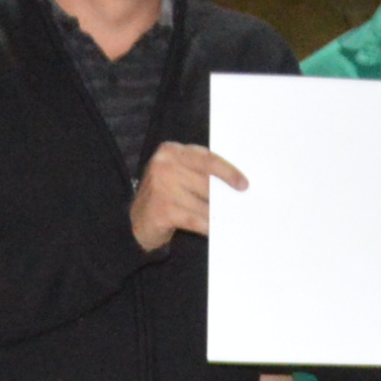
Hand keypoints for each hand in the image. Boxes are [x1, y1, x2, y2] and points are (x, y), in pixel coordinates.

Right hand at [130, 141, 245, 251]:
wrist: (137, 222)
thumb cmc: (165, 196)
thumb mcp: (178, 174)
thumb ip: (199, 172)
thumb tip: (234, 183)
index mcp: (170, 151)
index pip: (206, 158)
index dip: (228, 171)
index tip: (243, 184)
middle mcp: (163, 165)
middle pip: (206, 181)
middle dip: (223, 196)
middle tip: (238, 205)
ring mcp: (161, 186)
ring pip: (203, 202)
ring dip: (217, 213)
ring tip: (227, 218)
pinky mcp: (162, 209)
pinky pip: (194, 219)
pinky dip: (207, 226)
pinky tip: (214, 230)